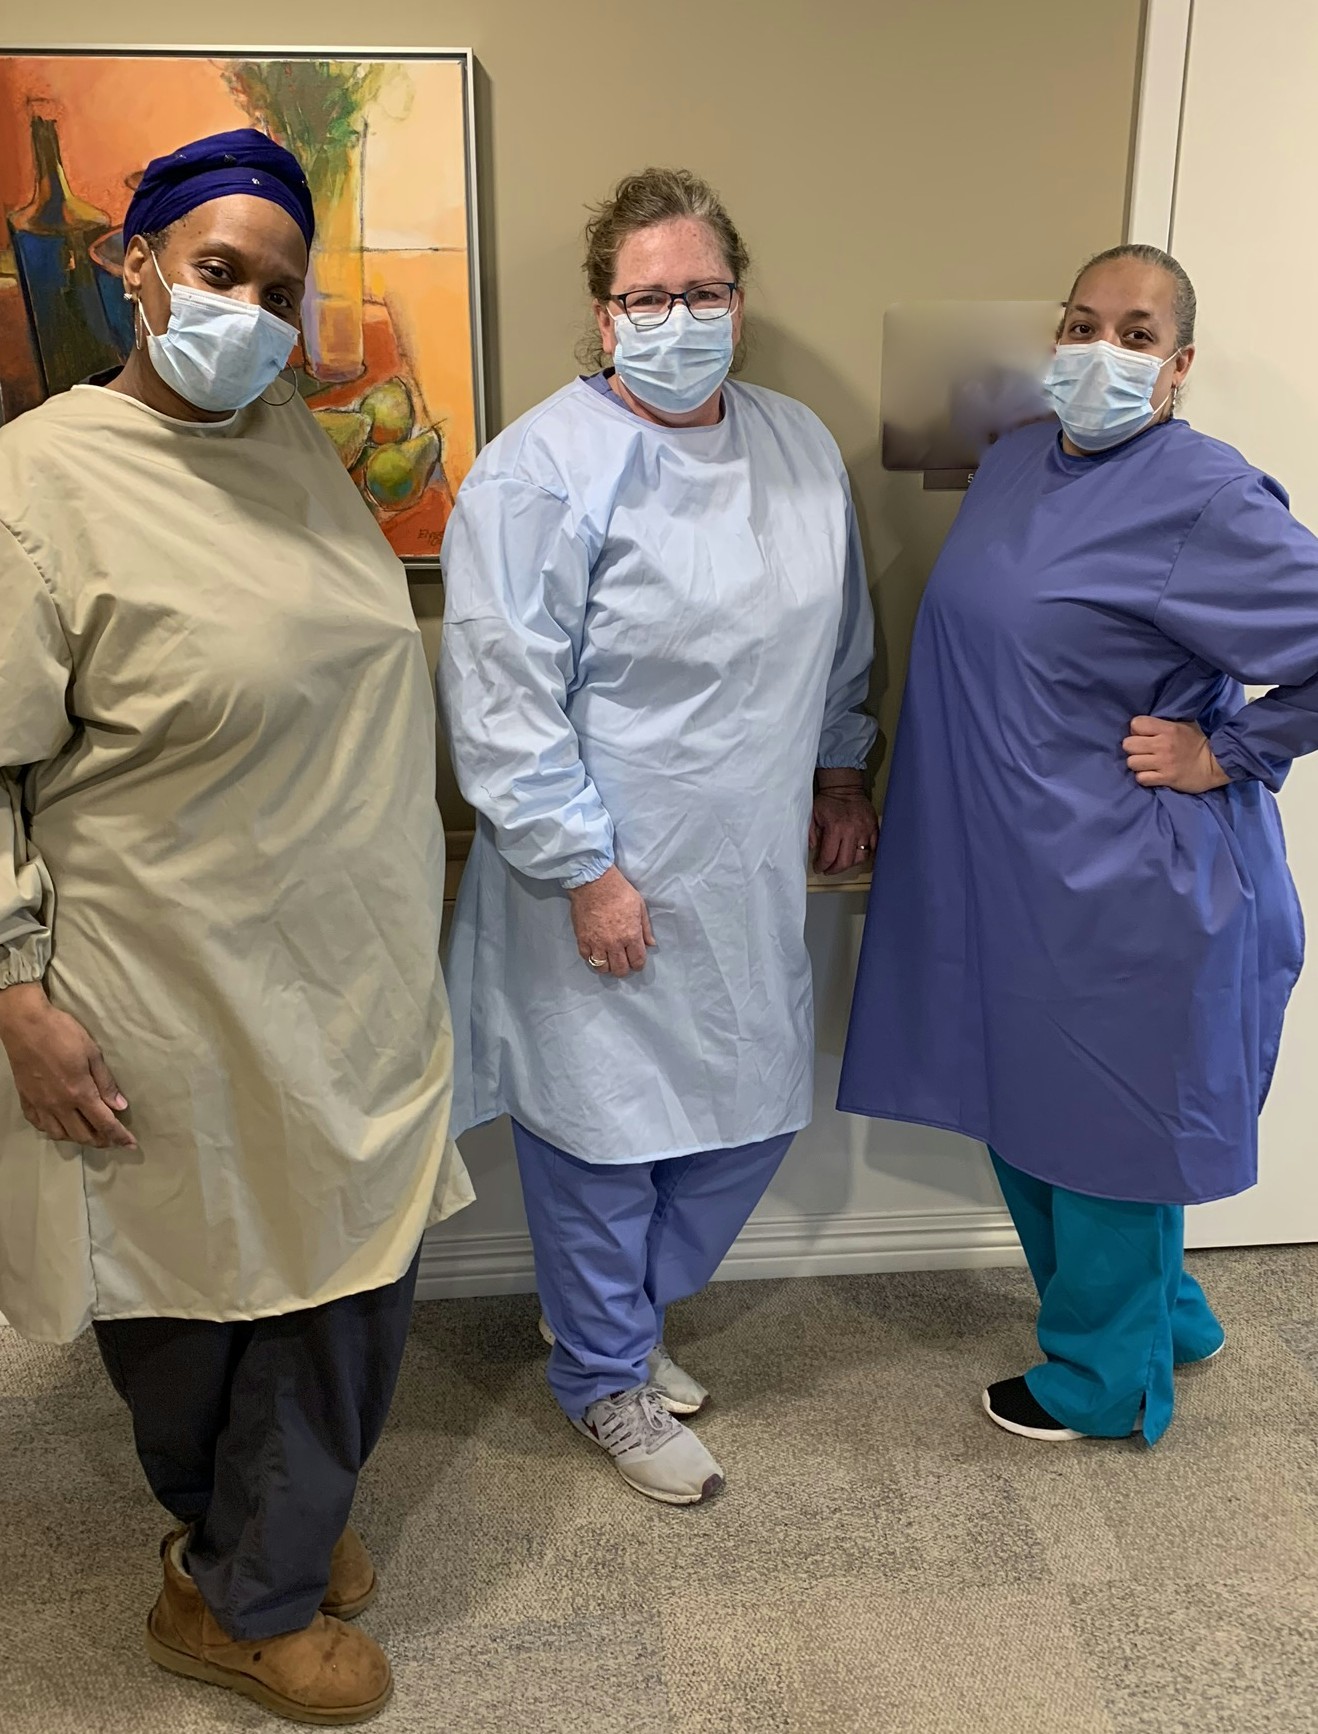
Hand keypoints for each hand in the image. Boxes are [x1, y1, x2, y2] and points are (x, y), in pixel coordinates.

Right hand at [0, 983, 135, 1148]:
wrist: (26, 1025)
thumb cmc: (63, 1034)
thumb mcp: (92, 1053)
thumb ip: (106, 1083)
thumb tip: (120, 1106)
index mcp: (79, 1093)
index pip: (104, 1123)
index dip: (119, 1137)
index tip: (130, 1145)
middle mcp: (59, 1105)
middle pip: (82, 1135)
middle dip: (100, 1140)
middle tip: (111, 1138)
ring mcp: (40, 1104)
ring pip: (59, 1134)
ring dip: (77, 1138)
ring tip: (88, 1132)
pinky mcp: (26, 1100)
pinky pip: (39, 1124)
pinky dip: (53, 1129)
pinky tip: (60, 1124)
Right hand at [569, 865, 655, 978]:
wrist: (594, 882)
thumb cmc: (620, 891)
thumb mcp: (640, 906)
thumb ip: (645, 928)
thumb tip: (651, 944)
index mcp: (631, 935)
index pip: (637, 961)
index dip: (638, 965)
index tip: (637, 962)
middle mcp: (614, 943)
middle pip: (620, 969)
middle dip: (624, 969)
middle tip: (623, 962)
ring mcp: (596, 943)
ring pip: (602, 968)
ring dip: (608, 967)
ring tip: (609, 960)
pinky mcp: (582, 939)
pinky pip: (587, 958)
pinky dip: (592, 959)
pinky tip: (596, 954)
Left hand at [810, 778, 878, 874]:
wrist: (844, 787)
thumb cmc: (828, 801)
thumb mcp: (812, 816)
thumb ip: (810, 833)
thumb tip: (813, 848)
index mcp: (835, 828)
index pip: (829, 856)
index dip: (822, 865)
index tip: (819, 867)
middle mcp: (851, 831)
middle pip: (845, 862)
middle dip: (835, 869)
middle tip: (829, 869)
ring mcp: (865, 830)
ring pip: (861, 857)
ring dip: (850, 863)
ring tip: (842, 862)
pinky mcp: (874, 828)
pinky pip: (874, 847)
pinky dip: (867, 854)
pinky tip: (858, 855)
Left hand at [1123, 716, 1229, 792]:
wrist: (1215, 764)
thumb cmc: (1198, 742)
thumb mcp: (1184, 725)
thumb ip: (1164, 723)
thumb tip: (1145, 724)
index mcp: (1168, 729)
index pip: (1136, 723)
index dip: (1136, 730)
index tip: (1144, 735)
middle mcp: (1163, 745)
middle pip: (1128, 744)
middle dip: (1133, 748)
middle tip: (1142, 751)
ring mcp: (1164, 763)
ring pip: (1132, 762)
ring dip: (1137, 764)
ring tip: (1146, 764)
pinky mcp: (1166, 778)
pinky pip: (1141, 778)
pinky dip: (1143, 777)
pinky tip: (1150, 774)